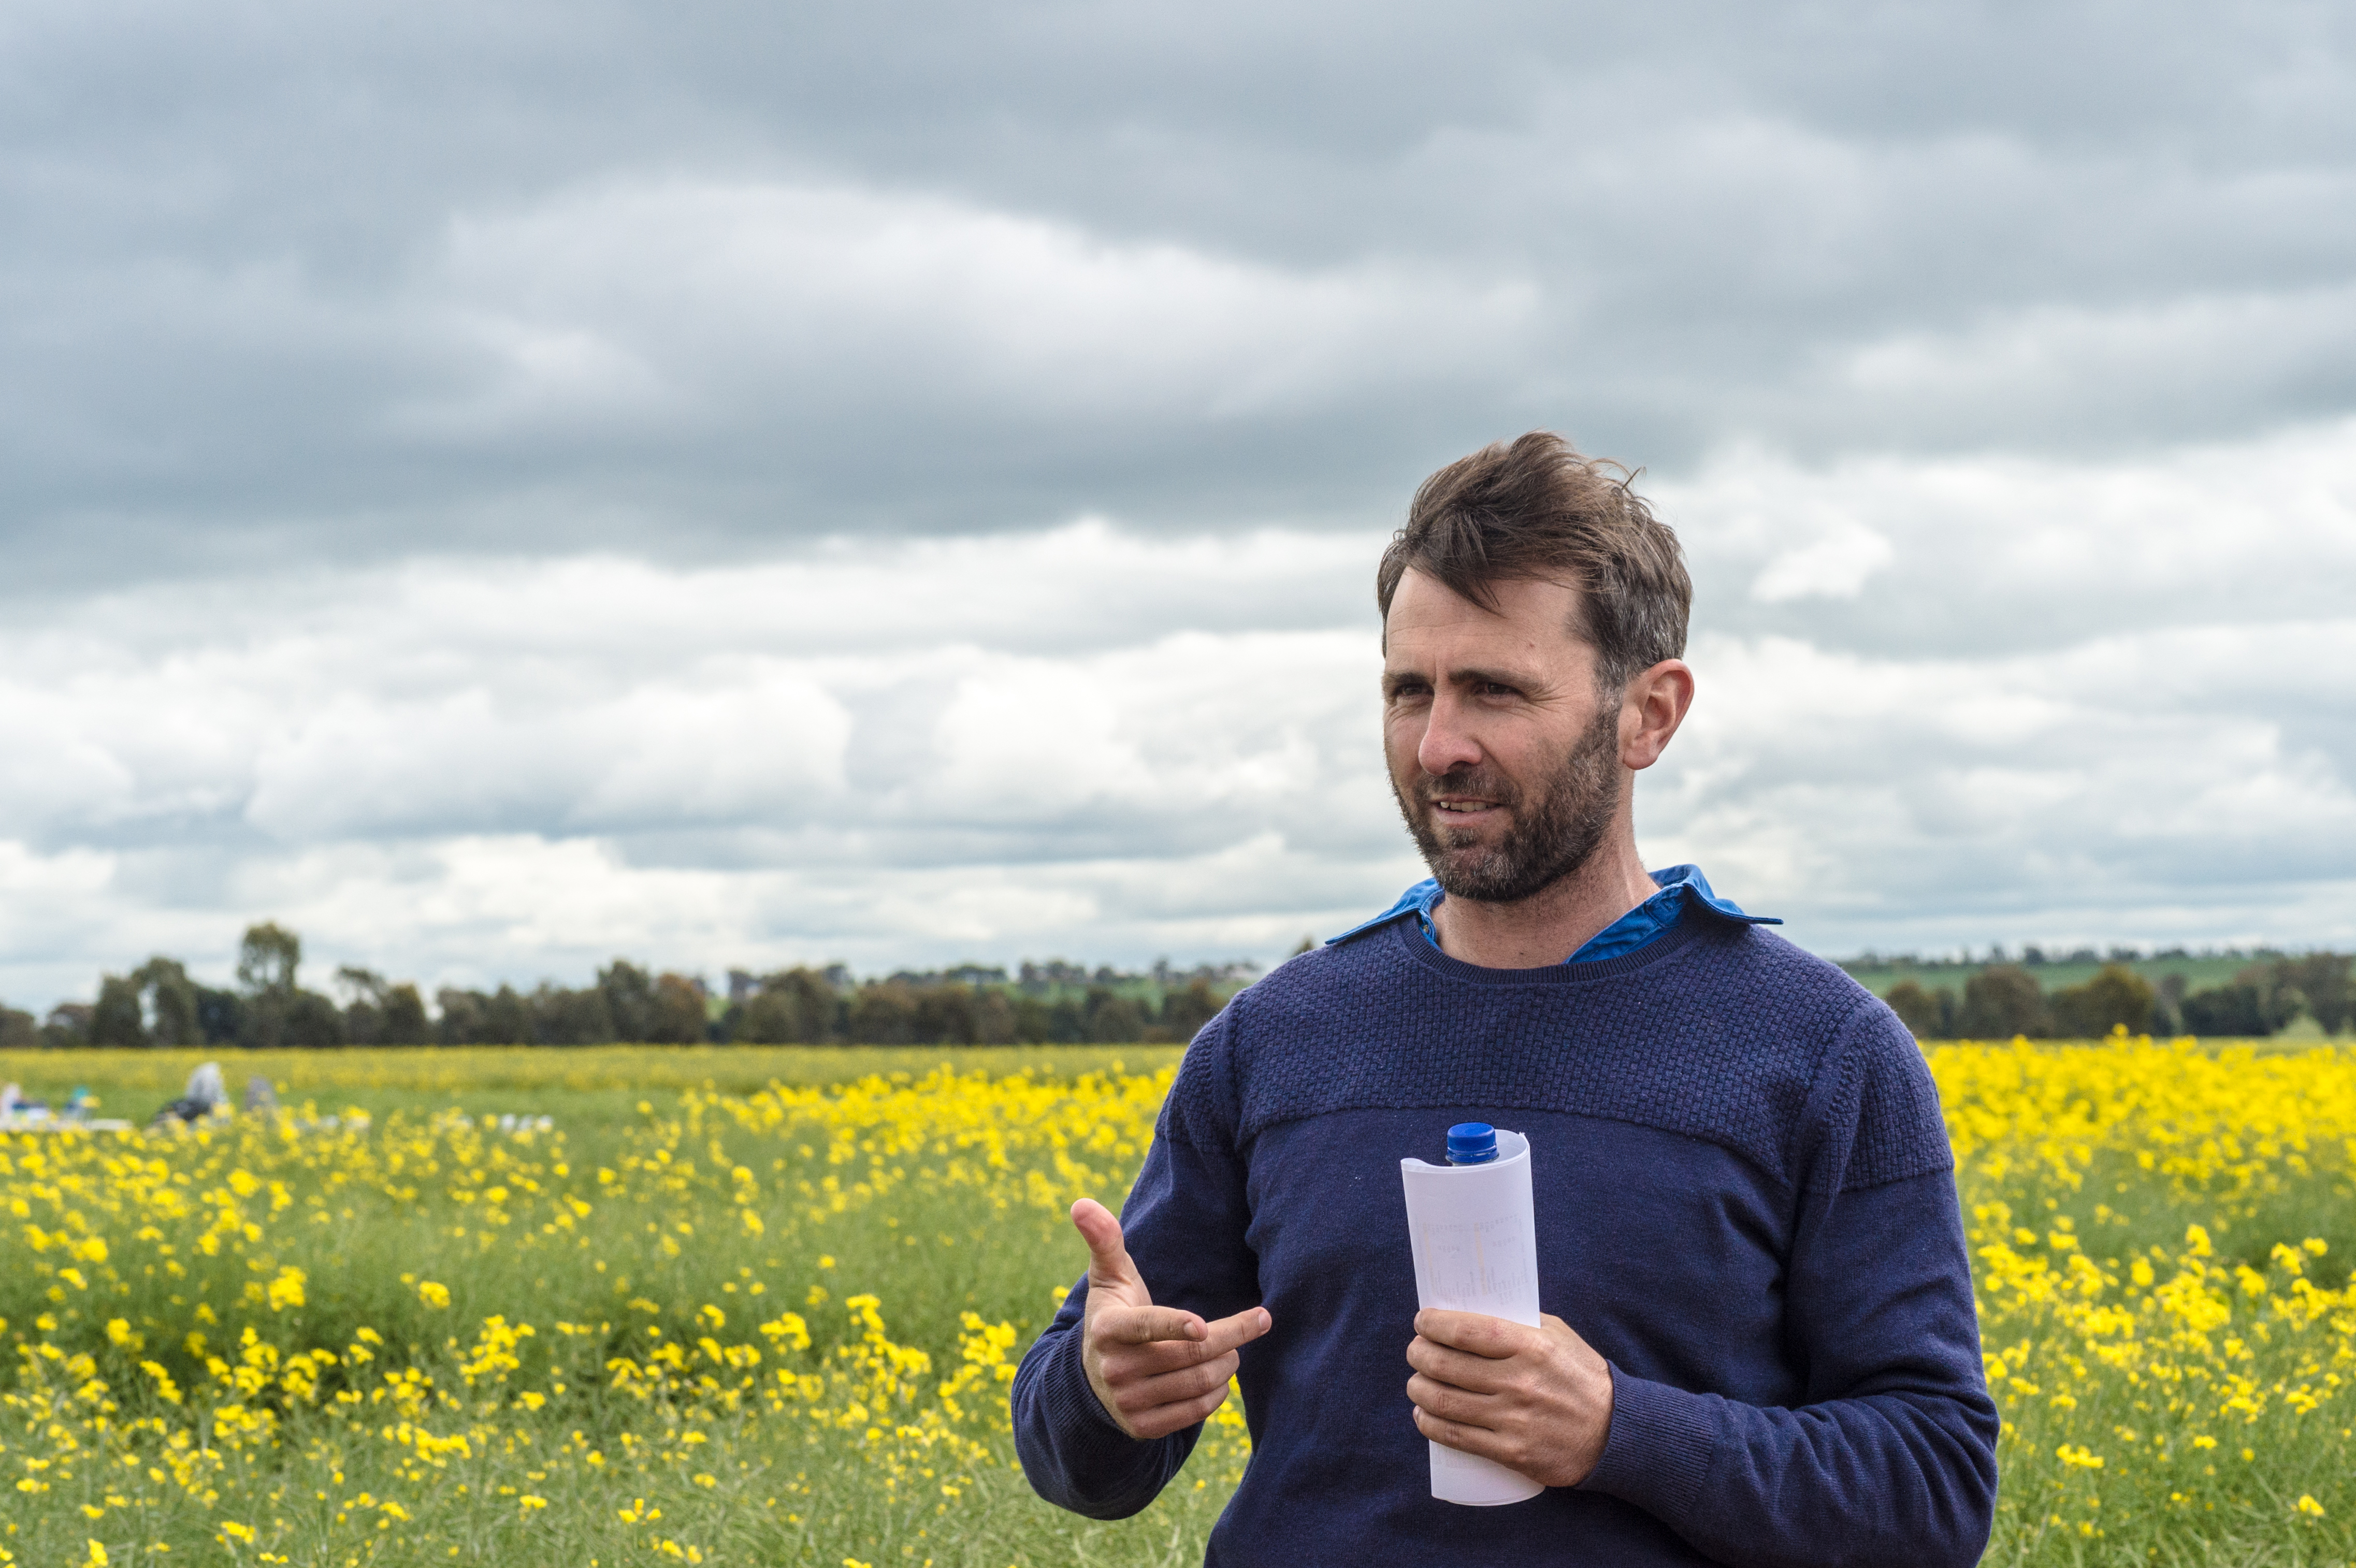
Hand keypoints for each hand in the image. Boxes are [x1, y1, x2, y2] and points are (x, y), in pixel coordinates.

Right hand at [1070, 1197, 1271, 1439]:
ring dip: (1228, 1363)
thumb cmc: (1115, 1313)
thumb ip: (1104, 1240)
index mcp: (1107, 1329)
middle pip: (1188, 1354)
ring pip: (1197, 1382)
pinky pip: (1194, 1411)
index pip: (1146, 1327)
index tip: (1203, 1325)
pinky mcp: (1141, 1427)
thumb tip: (1081, 1202)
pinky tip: (1221, 1377)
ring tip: (1234, 1348)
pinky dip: (1218, 1393)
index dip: (1174, 1325)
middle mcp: (1114, 1369)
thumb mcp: (1109, 1277)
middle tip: (1255, 1322)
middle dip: (1230, 1336)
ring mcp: (1127, 1402)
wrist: (1094, 1377)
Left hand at [1405, 1310, 1613, 1486]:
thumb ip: (1518, 1322)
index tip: (1422, 1321)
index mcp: (1531, 1346)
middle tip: (1415, 1351)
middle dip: (1419, 1355)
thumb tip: (1470, 1312)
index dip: (1434, 1325)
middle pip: (1447, 1365)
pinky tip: (1424, 1416)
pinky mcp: (1512, 1452)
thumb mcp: (1557, 1336)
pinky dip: (1431, 1425)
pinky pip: (1458, 1437)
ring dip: (1419, 1389)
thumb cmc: (1581, 1376)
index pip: (1467, 1331)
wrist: (1616, 1432)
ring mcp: (1514, 1419)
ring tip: (1416, 1382)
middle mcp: (1520, 1382)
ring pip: (1445, 1402)